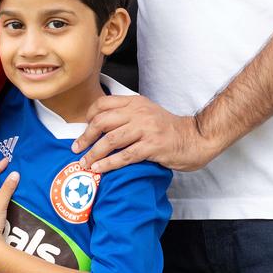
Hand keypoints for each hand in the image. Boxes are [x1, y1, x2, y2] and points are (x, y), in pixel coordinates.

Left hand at [73, 94, 219, 173]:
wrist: (196, 138)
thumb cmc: (169, 129)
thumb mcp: (147, 114)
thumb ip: (127, 116)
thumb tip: (101, 127)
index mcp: (135, 103)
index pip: (103, 104)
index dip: (89, 117)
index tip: (82, 130)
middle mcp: (139, 113)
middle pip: (102, 121)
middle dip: (86, 137)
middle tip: (76, 149)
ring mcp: (146, 129)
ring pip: (110, 140)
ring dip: (93, 153)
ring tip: (84, 163)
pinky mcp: (152, 146)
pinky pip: (125, 156)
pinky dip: (109, 164)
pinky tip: (99, 169)